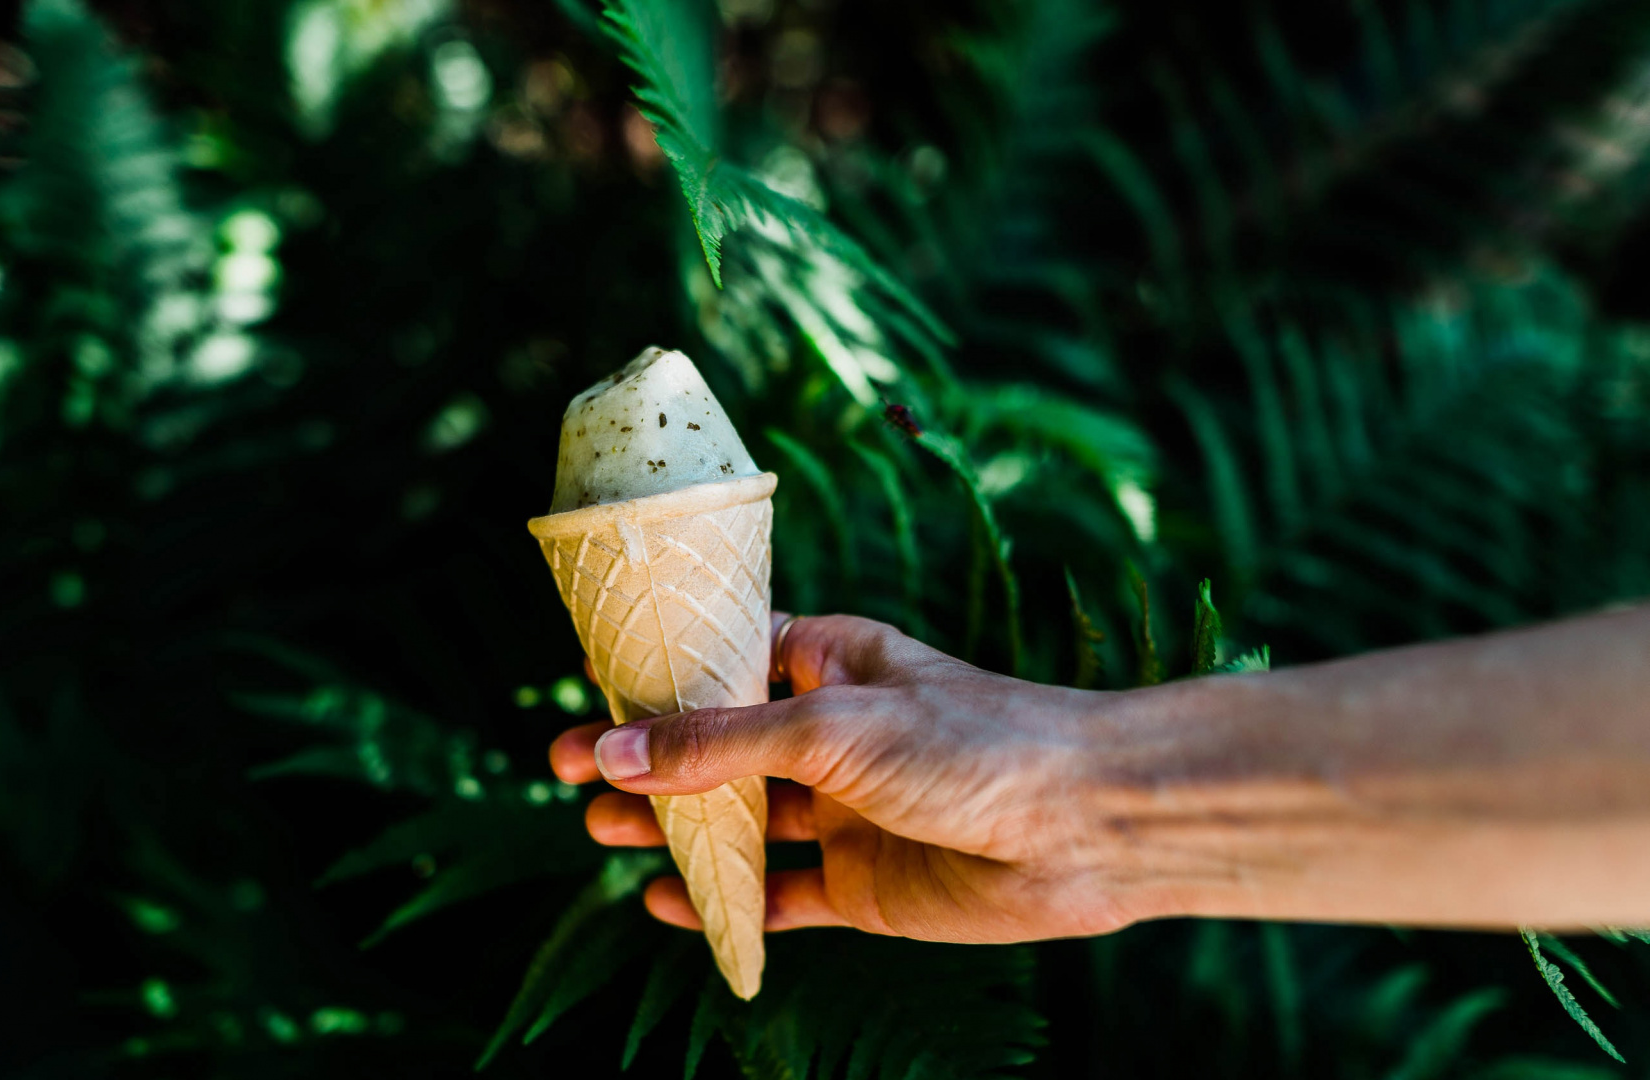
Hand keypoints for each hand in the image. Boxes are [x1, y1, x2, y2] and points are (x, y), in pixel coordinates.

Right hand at [548, 614, 1146, 942]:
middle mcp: (832, 734)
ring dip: (671, 827)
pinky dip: (726, 902)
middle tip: (561, 768)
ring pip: (740, 822)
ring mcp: (846, 811)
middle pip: (717, 746)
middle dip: (642, 757)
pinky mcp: (863, 884)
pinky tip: (668, 904)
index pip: (725, 657)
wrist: (1089, 826)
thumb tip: (608, 751)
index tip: (587, 677)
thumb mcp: (831, 729)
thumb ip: (719, 745)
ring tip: (597, 831)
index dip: (657, 671)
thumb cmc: (975, 742)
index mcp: (830, 662)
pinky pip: (779, 896)